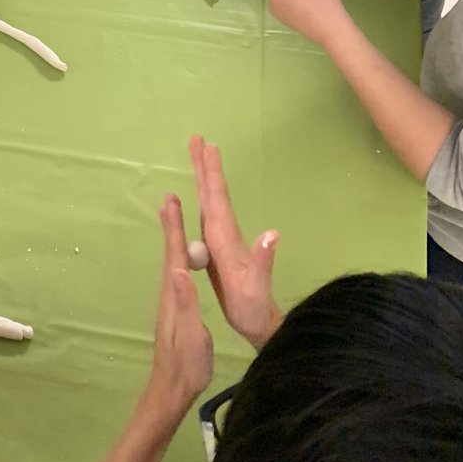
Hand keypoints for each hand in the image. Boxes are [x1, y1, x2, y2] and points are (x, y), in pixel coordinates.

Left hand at [142, 194, 213, 420]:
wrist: (173, 388)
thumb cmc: (186, 363)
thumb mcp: (191, 334)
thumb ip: (186, 303)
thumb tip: (179, 270)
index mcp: (175, 294)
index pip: (175, 254)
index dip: (174, 227)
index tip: (172, 200)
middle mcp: (170, 293)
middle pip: (171, 253)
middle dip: (172, 225)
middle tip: (170, 199)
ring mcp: (171, 302)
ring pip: (172, 262)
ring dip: (173, 238)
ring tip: (173, 219)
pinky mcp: (176, 310)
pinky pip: (177, 274)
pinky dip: (178, 257)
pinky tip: (182, 260)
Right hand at [190, 137, 281, 350]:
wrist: (259, 323)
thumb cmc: (255, 307)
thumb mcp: (258, 287)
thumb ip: (264, 260)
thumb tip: (272, 232)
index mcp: (228, 238)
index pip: (219, 199)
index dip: (213, 173)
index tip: (209, 146)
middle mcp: (225, 234)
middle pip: (213, 194)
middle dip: (205, 166)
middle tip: (197, 138)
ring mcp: (221, 242)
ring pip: (208, 203)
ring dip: (202, 179)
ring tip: (197, 158)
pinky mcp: (215, 252)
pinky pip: (203, 220)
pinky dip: (197, 203)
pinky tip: (190, 201)